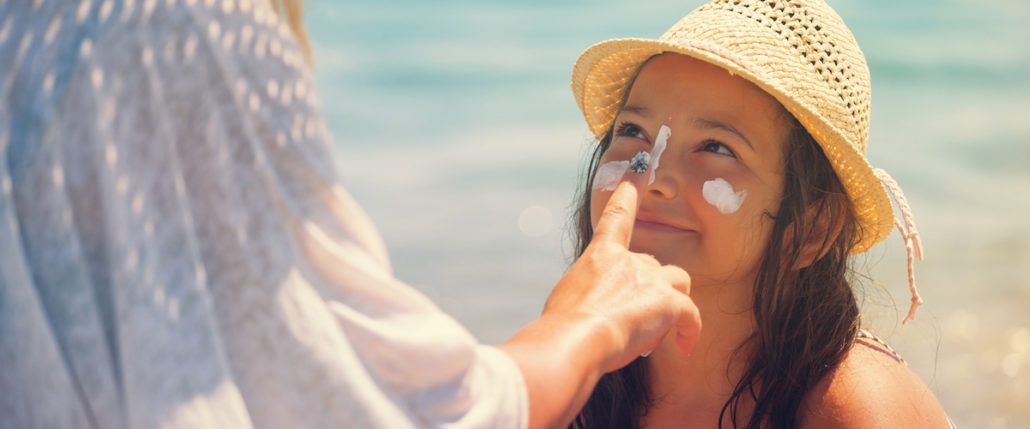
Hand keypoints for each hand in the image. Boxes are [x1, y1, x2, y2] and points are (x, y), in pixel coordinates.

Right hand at [543, 167, 700, 371]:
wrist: (575, 340)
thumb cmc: (561, 327)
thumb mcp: (566, 301)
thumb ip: (586, 295)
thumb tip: (590, 310)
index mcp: (600, 255)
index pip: (618, 215)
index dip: (630, 188)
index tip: (641, 163)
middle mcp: (629, 260)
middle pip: (651, 266)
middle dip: (645, 291)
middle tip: (626, 322)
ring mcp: (651, 279)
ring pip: (678, 282)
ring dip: (672, 302)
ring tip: (653, 330)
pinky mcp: (669, 303)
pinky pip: (691, 316)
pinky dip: (690, 331)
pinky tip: (684, 347)